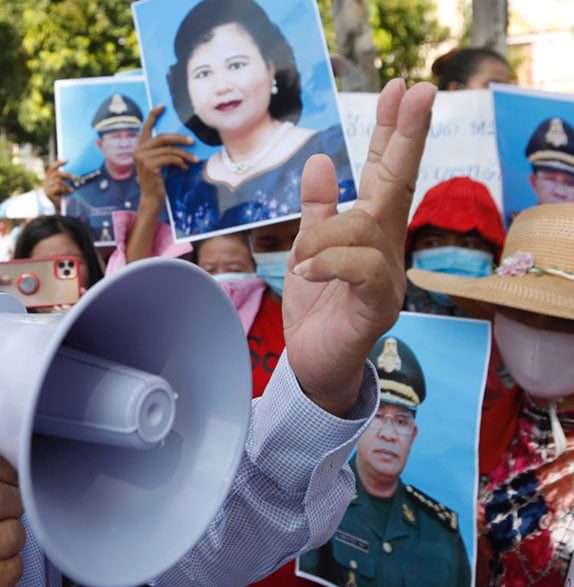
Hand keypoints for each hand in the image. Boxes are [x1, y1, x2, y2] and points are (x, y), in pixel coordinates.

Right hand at [43, 159, 75, 209]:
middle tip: (75, 178)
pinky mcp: (49, 193)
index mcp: (49, 179)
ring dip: (67, 184)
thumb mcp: (65, 186)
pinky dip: (66, 189)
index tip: (67, 160)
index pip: (51, 168)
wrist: (62, 210)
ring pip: (58, 180)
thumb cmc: (65, 197)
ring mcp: (46, 188)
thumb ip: (65, 179)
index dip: (58, 163)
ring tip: (73, 189)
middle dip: (66, 174)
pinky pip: (58, 186)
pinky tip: (70, 192)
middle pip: (55, 173)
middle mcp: (46, 182)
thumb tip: (73, 173)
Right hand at [133, 105, 196, 206]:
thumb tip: (181, 140)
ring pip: (169, 149)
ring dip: (184, 154)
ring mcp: (142, 158)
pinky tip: (185, 168)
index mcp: (140, 148)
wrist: (152, 198)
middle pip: (162, 137)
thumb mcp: (158, 163)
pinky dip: (181, 162)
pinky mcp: (149, 165)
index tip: (162, 106)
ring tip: (194, 160)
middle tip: (192, 141)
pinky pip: (170, 158)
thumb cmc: (157, 181)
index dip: (153, 115)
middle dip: (179, 138)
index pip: (145, 128)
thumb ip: (162, 150)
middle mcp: (138, 151)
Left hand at [284, 78, 436, 415]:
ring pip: (364, 228)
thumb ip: (317, 210)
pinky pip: (361, 269)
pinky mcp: (379, 307)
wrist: (314, 365)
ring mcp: (388, 277)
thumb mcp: (309, 250)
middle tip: (420, 90)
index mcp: (369, 231)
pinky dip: (329, 263)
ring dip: (323, 237)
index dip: (392, 132)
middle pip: (398, 184)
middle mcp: (386, 249)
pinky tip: (307, 272)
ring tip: (300, 260)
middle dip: (405, 136)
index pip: (384, 173)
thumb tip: (321, 159)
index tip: (402, 88)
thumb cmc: (317, 308)